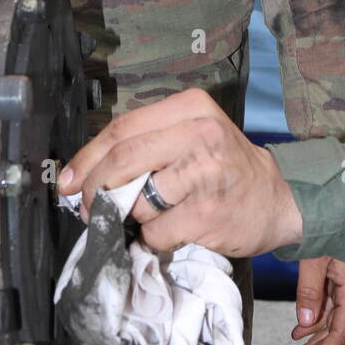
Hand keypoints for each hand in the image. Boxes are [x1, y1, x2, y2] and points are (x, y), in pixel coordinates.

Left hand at [58, 89, 303, 256]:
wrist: (276, 200)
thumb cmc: (223, 167)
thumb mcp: (191, 135)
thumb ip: (146, 144)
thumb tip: (82, 175)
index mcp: (190, 106)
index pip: (122, 129)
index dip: (87, 158)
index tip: (68, 181)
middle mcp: (200, 132)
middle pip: (122, 160)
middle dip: (95, 189)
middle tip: (88, 208)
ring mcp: (206, 172)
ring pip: (137, 200)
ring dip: (131, 217)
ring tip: (150, 216)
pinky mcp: (208, 212)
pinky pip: (156, 232)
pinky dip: (153, 238)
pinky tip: (171, 230)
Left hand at [285, 258, 344, 344]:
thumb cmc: (332, 225)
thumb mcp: (316, 258)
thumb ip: (310, 291)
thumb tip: (303, 323)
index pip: (341, 332)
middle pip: (337, 331)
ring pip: (332, 321)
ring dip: (312, 339)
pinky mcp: (343, 279)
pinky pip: (330, 307)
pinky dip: (314, 321)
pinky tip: (299, 332)